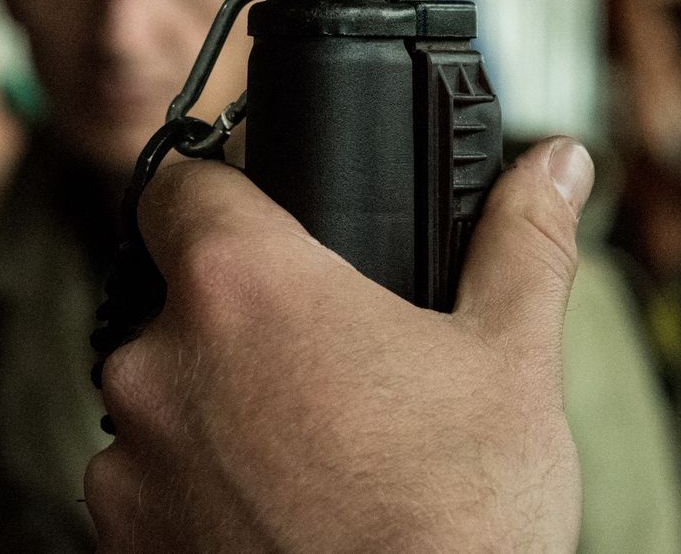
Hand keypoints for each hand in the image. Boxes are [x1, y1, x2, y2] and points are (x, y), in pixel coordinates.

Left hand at [86, 137, 595, 553]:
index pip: (179, 186)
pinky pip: (150, 486)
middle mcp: (159, 364)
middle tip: (331, 360)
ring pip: (166, 398)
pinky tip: (282, 511)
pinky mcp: (124, 543)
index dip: (223, 188)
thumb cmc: (461, 517)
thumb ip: (520, 242)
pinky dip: (200, 489)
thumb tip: (556, 164)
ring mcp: (129, 464)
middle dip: (244, 320)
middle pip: (178, 300)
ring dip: (218, 409)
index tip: (261, 209)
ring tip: (317, 450)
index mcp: (242, 286)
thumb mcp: (511, 359)